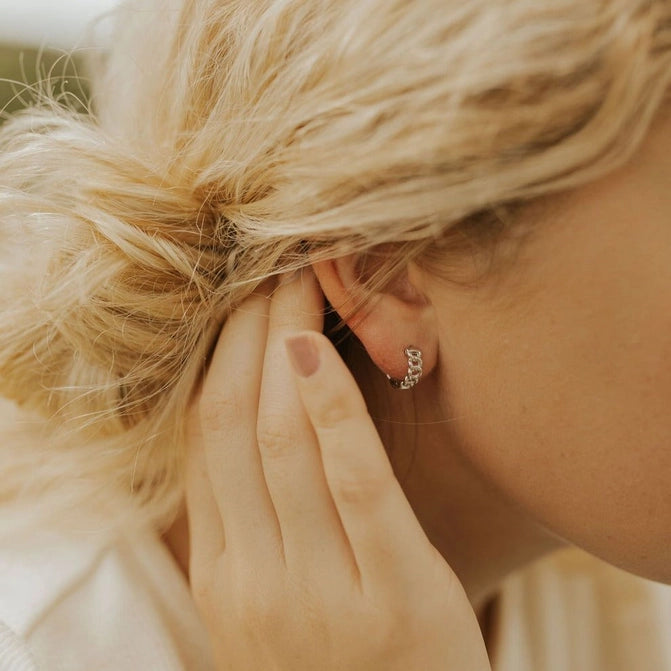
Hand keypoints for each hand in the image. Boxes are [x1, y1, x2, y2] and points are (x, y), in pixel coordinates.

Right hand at [185, 269, 491, 670]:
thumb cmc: (342, 663)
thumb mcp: (275, 601)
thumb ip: (255, 525)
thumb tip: (246, 423)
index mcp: (220, 579)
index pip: (201, 443)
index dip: (212, 362)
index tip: (230, 305)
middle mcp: (254, 584)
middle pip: (234, 427)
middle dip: (243, 337)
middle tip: (263, 272)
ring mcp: (317, 595)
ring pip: (281, 443)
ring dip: (282, 348)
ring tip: (294, 284)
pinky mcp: (392, 598)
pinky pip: (351, 480)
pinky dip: (330, 407)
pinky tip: (317, 345)